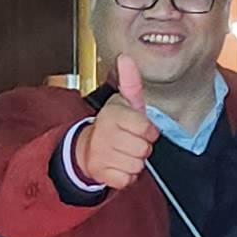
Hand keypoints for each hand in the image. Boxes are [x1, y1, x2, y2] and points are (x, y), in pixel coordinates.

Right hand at [77, 53, 158, 192]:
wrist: (88, 148)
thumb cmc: (114, 125)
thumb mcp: (124, 102)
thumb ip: (130, 82)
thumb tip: (126, 57)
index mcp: (113, 115)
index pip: (147, 129)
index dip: (149, 131)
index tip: (140, 129)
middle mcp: (105, 134)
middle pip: (144, 150)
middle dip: (142, 148)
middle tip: (131, 141)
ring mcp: (101, 154)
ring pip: (137, 166)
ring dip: (135, 162)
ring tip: (124, 152)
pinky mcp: (101, 173)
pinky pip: (128, 180)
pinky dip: (127, 176)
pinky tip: (119, 165)